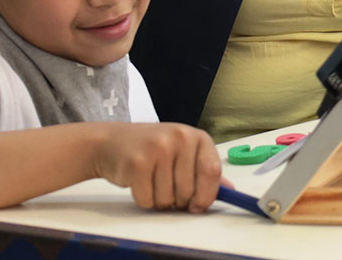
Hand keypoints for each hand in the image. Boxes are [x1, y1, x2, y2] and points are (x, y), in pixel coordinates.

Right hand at [92, 123, 222, 212]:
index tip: (197, 205)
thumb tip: (231, 191)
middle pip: (188, 191)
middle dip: (177, 200)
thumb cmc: (150, 149)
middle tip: (165, 186)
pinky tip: (137, 181)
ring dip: (159, 200)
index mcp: (195, 136)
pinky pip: (148, 200)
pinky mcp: (137, 162)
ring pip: (168, 199)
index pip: (212, 172)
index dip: (206, 195)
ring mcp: (157, 148)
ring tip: (150, 180)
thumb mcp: (181, 152)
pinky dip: (143, 199)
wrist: (110, 141)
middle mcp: (178, 138)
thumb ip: (205, 170)